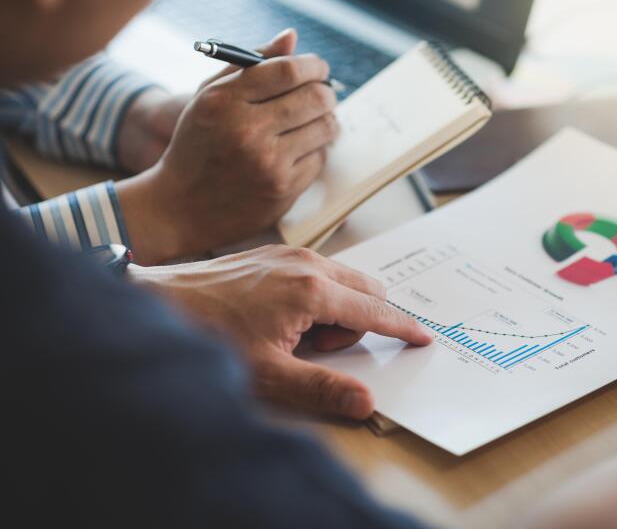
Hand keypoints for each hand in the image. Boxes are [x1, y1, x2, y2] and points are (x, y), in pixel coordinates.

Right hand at [117, 29, 338, 263]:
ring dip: (326, 121)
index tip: (319, 69)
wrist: (181, 207)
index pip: (287, 71)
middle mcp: (247, 131)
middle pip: (314, 99)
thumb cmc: (198, 146)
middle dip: (326, 93)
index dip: (313, 66)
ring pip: (325, 128)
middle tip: (323, 95)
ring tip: (314, 121)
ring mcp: (267, 163)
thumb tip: (291, 38)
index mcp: (225, 101)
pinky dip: (316, 150)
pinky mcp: (283, 189)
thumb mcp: (209, 98)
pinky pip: (319, 158)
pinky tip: (300, 150)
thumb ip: (249, 64)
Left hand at [129, 245, 433, 417]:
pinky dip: (317, 296)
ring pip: (342, 281)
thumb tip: (365, 402)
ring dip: (335, 311)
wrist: (159, 301)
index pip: (375, 311)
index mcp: (312, 289)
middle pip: (366, 291)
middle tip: (315, 349)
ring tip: (292, 336)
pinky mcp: (274, 251)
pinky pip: (319, 272)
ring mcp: (290, 252)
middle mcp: (307, 263)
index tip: (421, 338)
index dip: (401, 328)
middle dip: (356, 324)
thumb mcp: (269, 375)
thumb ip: (322, 389)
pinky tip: (282, 318)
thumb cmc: (210, 336)